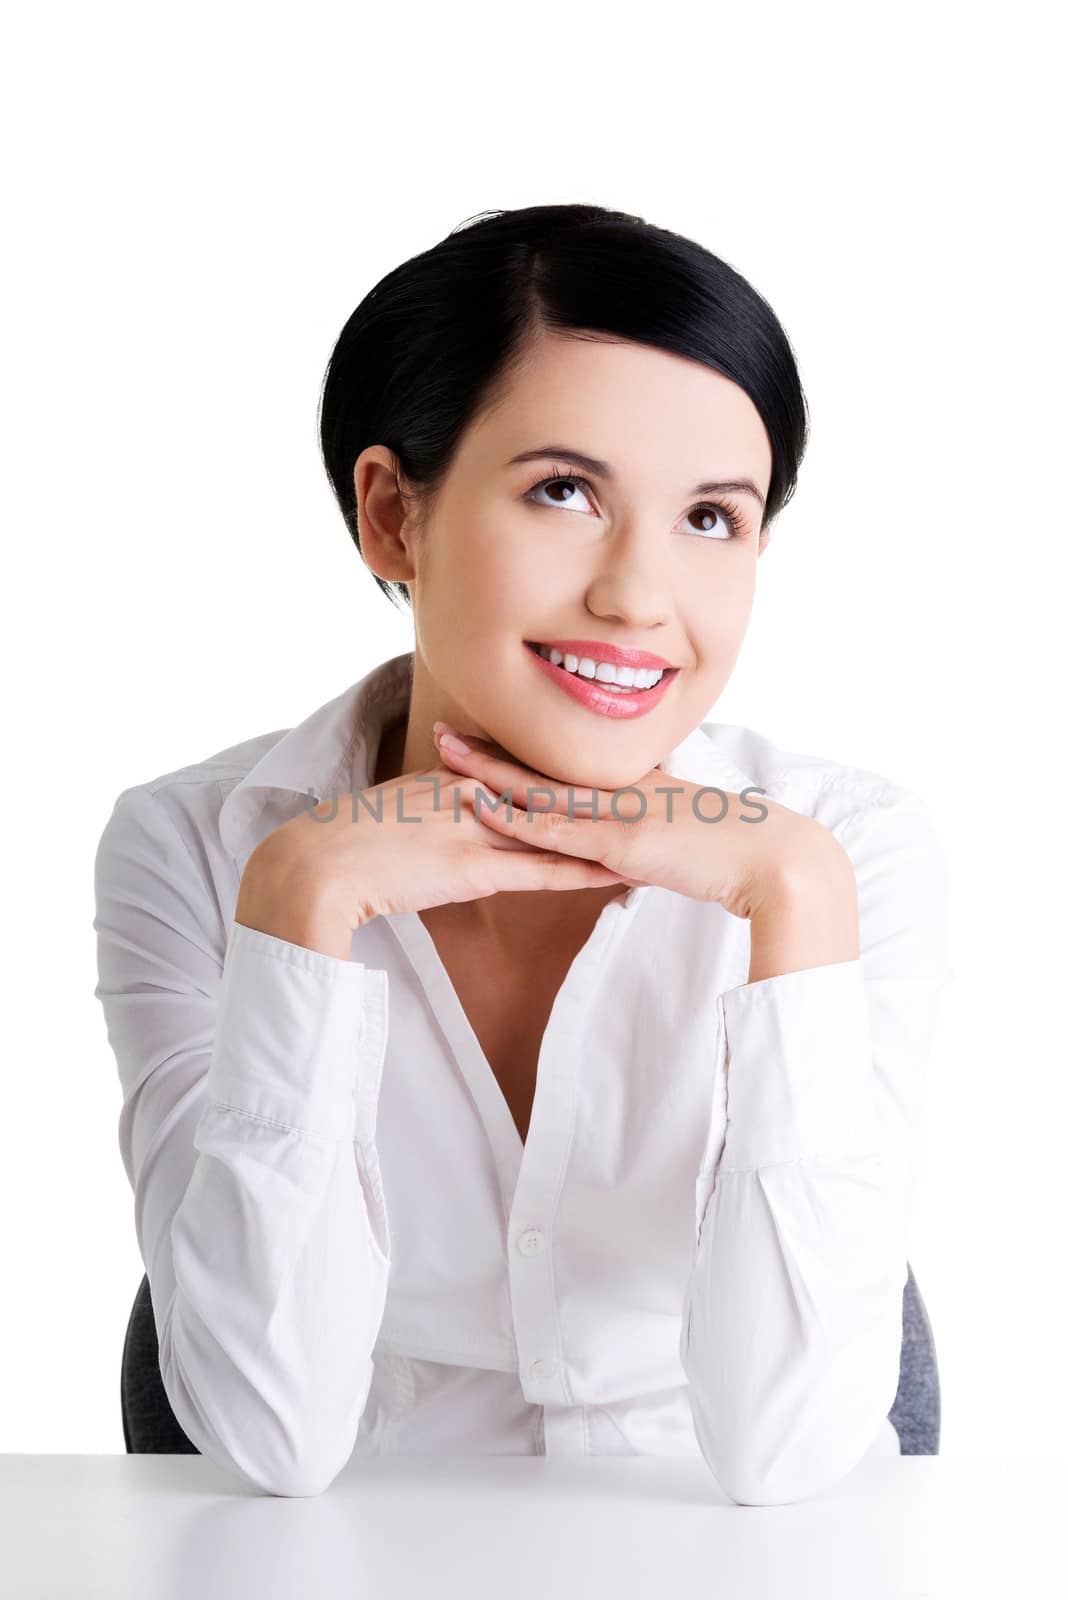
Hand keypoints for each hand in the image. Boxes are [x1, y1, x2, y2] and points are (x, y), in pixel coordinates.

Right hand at [235, 748, 635, 956]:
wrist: (316, 865)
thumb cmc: (345, 844)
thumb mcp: (394, 816)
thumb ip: (428, 812)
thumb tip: (450, 813)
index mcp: (452, 778)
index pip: (522, 772)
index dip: (569, 773)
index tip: (612, 770)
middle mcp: (471, 794)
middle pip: (552, 791)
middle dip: (604, 792)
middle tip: (658, 785)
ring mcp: (473, 829)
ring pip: (556, 829)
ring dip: (604, 832)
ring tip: (653, 832)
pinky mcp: (471, 869)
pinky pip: (539, 870)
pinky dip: (580, 870)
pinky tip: (617, 872)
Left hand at [432, 720, 846, 921]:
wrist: (773, 860)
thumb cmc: (733, 855)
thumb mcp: (680, 840)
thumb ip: (647, 843)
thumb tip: (623, 855)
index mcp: (632, 788)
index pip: (564, 768)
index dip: (520, 754)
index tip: (481, 741)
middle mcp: (620, 792)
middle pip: (542, 767)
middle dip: (490, 751)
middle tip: (444, 730)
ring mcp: (620, 813)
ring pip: (541, 790)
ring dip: (490, 773)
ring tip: (444, 754)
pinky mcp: (623, 842)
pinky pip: (560, 831)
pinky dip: (518, 820)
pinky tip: (483, 809)